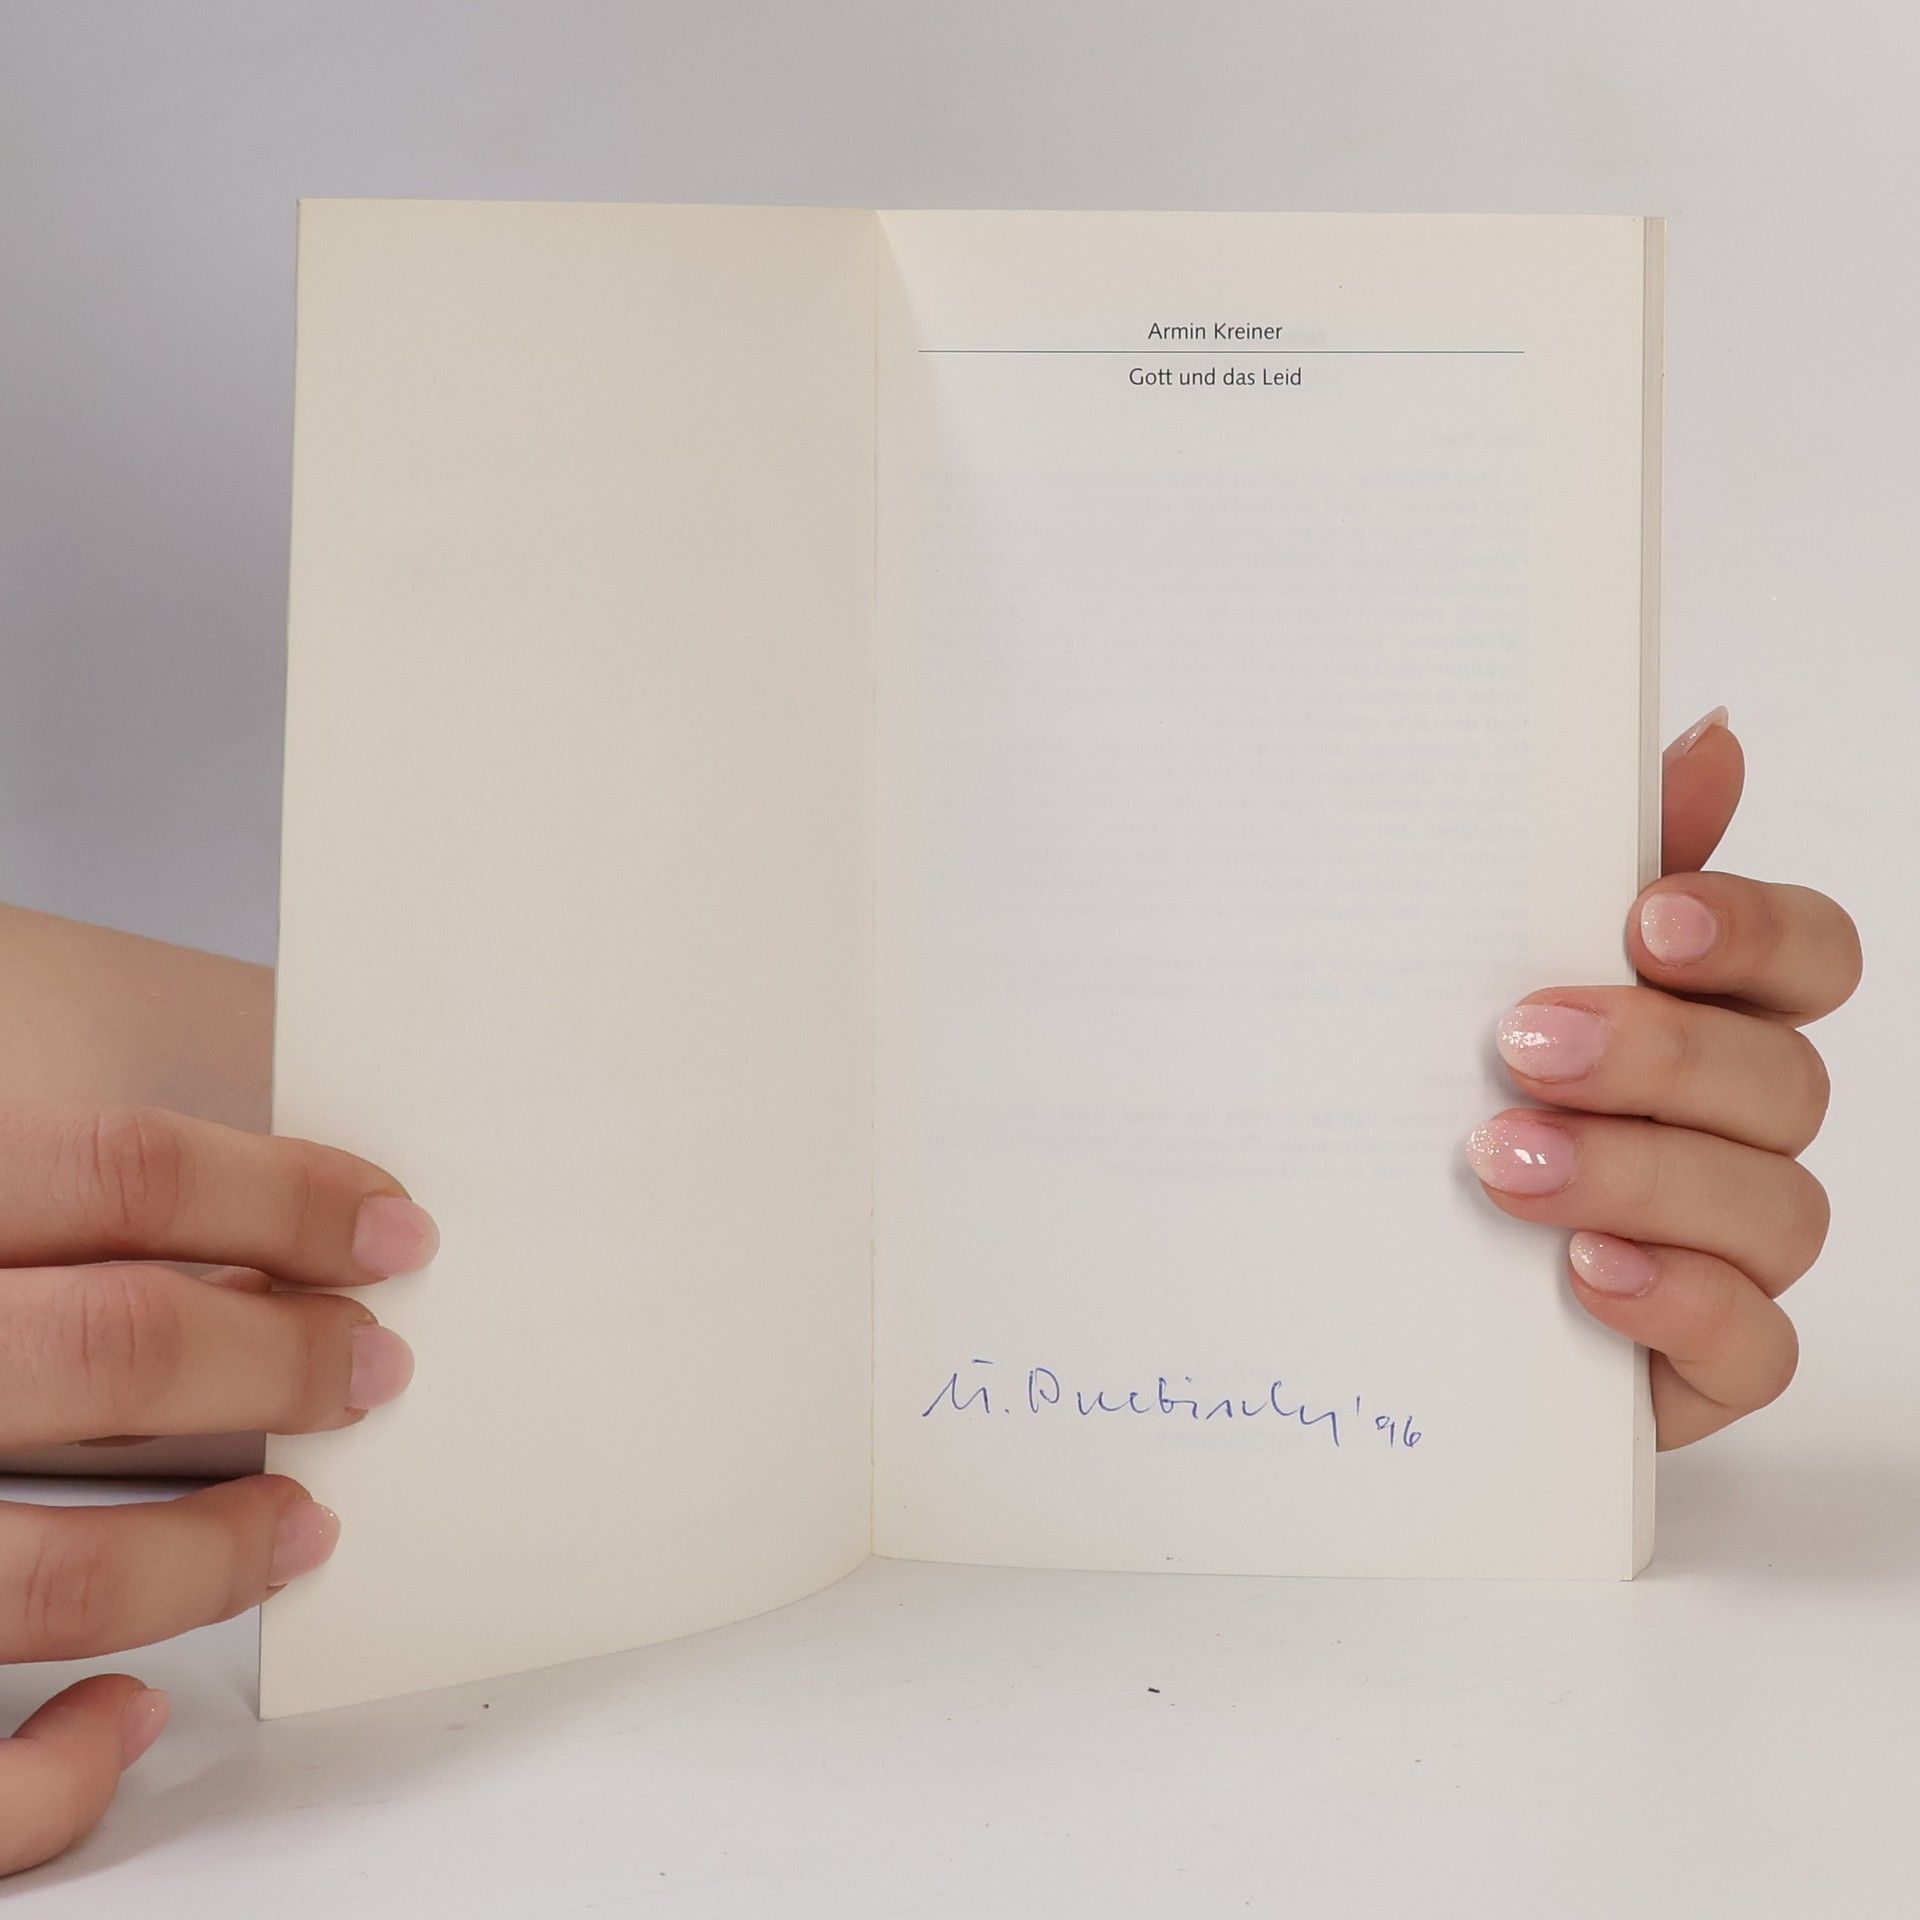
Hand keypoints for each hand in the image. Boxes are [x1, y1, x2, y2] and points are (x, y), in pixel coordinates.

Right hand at [0, 1105, 435, 1874]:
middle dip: (285, 1356)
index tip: (391, 1228)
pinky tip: (120, 1714)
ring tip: (301, 1526)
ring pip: (55, 1570)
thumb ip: (40, 1216)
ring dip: (214, 1554)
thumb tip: (248, 1240)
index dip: (283, 1194)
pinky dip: (55, 1774)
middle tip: (376, 1363)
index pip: (116, 1169)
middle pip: (115, 1347)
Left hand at [1466, 708, 1859, 1447]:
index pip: (1809, 956)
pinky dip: (1678, 1304)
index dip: (1756, 933)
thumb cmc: (1426, 1096)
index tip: (1649, 919)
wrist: (1347, 1274)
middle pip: (1783, 1080)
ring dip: (1642, 1176)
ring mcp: (1729, 1249)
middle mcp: (1736, 1129)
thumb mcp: (1464, 970)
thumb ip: (1584, 866)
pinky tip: (1584, 1274)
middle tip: (1524, 1043)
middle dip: (1661, 1057)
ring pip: (1775, 1210)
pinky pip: (1753, 1346)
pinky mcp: (1698, 1358)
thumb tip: (1709, 739)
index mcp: (1703, 1018)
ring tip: (1504, 1163)